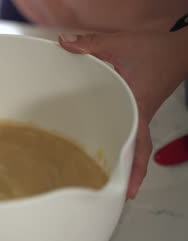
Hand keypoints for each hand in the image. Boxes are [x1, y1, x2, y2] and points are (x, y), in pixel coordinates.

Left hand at [59, 30, 187, 198]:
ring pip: (134, 145)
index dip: (133, 168)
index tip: (126, 190)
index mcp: (139, 105)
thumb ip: (91, 44)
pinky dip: (122, 144)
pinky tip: (109, 148)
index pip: (137, 142)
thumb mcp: (120, 44)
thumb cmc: (157, 49)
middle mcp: (141, 114)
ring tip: (108, 182)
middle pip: (137, 153)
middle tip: (111, 196)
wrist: (179, 48)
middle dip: (128, 175)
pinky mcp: (138, 108)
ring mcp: (141, 113)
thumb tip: (65, 44)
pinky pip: (130, 131)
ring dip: (125, 163)